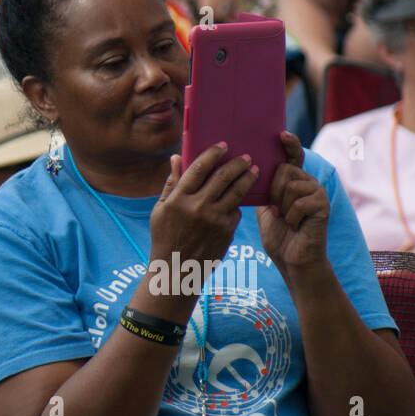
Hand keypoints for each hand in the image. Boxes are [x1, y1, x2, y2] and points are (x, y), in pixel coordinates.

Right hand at [149, 143, 256, 276]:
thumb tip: (177, 157)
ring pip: (236, 192)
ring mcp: (214, 220)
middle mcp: (198, 207)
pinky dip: (238, 204)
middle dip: (237, 163)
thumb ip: (171, 183)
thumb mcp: (160, 209)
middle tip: (246, 156)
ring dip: (247, 178)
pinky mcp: (226, 232)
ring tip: (254, 170)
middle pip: (223, 177)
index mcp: (179, 198)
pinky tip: (240, 199)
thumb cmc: (164, 237)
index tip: (223, 145)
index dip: (213, 153)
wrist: (176, 270)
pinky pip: (236, 211)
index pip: (199, 167)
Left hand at [255, 131, 329, 272]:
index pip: (293, 157)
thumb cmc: (278, 234)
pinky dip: (291, 216)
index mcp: (294, 181)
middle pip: (284, 169)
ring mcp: (317, 192)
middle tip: (279, 210)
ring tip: (288, 218)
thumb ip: (263, 187)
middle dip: (274, 191)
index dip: (290, 144)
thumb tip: (250, 167)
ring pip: (291, 184)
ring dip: (283, 205)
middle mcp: (308, 182)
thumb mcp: (265, 206)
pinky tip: (296, 225)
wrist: (292, 259)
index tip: (282, 134)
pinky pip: (299, 201)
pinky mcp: (323, 205)